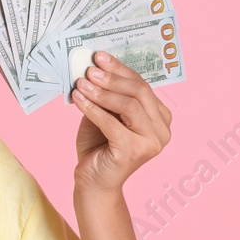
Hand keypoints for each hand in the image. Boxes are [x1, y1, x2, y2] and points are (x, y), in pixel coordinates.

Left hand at [70, 51, 172, 193]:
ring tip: (81, 83)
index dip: (121, 69)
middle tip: (90, 69)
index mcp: (160, 117)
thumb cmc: (99, 146)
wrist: (93, 182)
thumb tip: (93, 67)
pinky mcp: (134, 152)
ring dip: (102, 92)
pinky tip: (78, 99)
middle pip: (140, 93)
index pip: (143, 86)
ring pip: (129, 106)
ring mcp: (151, 142)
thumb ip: (107, 95)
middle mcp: (162, 130)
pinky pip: (112, 123)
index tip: (100, 57)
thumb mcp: (105, 114)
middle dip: (112, 78)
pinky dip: (93, 108)